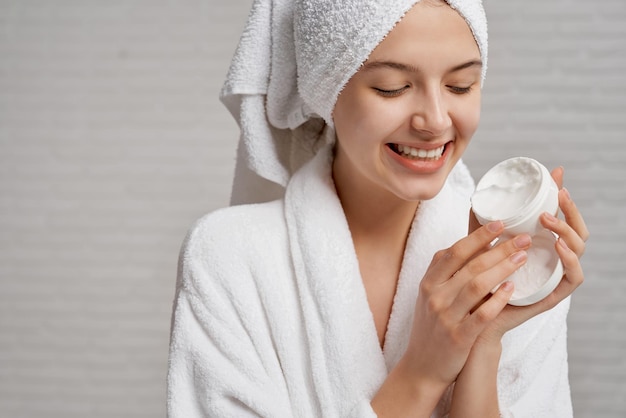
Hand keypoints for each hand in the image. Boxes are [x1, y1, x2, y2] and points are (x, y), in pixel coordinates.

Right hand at [399, 220, 531, 388]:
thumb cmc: (431, 326)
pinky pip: (481, 314)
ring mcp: (445, 317)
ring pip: (477, 285)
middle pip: (470, 265)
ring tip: (522, 258)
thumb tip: (472, 242)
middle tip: (522, 239)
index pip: (455, 252)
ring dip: (503, 268)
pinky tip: (513, 289)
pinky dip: (498, 300)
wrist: (421, 366)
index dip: (478, 236)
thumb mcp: (429, 295)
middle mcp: (434, 296)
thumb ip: (445, 270)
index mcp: (428, 282)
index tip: (500, 224)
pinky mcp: (458, 337)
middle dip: (499, 249)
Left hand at [471, 166, 588, 344]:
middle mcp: (552, 259)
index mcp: (540, 246)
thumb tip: (475, 200)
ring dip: (567, 230)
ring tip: (548, 219)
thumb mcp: (477, 250)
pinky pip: (573, 278)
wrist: (472, 319)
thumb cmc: (476, 284)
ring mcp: (555, 276)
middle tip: (557, 193)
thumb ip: (479, 229)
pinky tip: (559, 245)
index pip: (559, 217)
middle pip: (577, 230)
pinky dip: (570, 260)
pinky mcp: (553, 295)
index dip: (560, 196)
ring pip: (579, 249)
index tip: (557, 173)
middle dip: (570, 209)